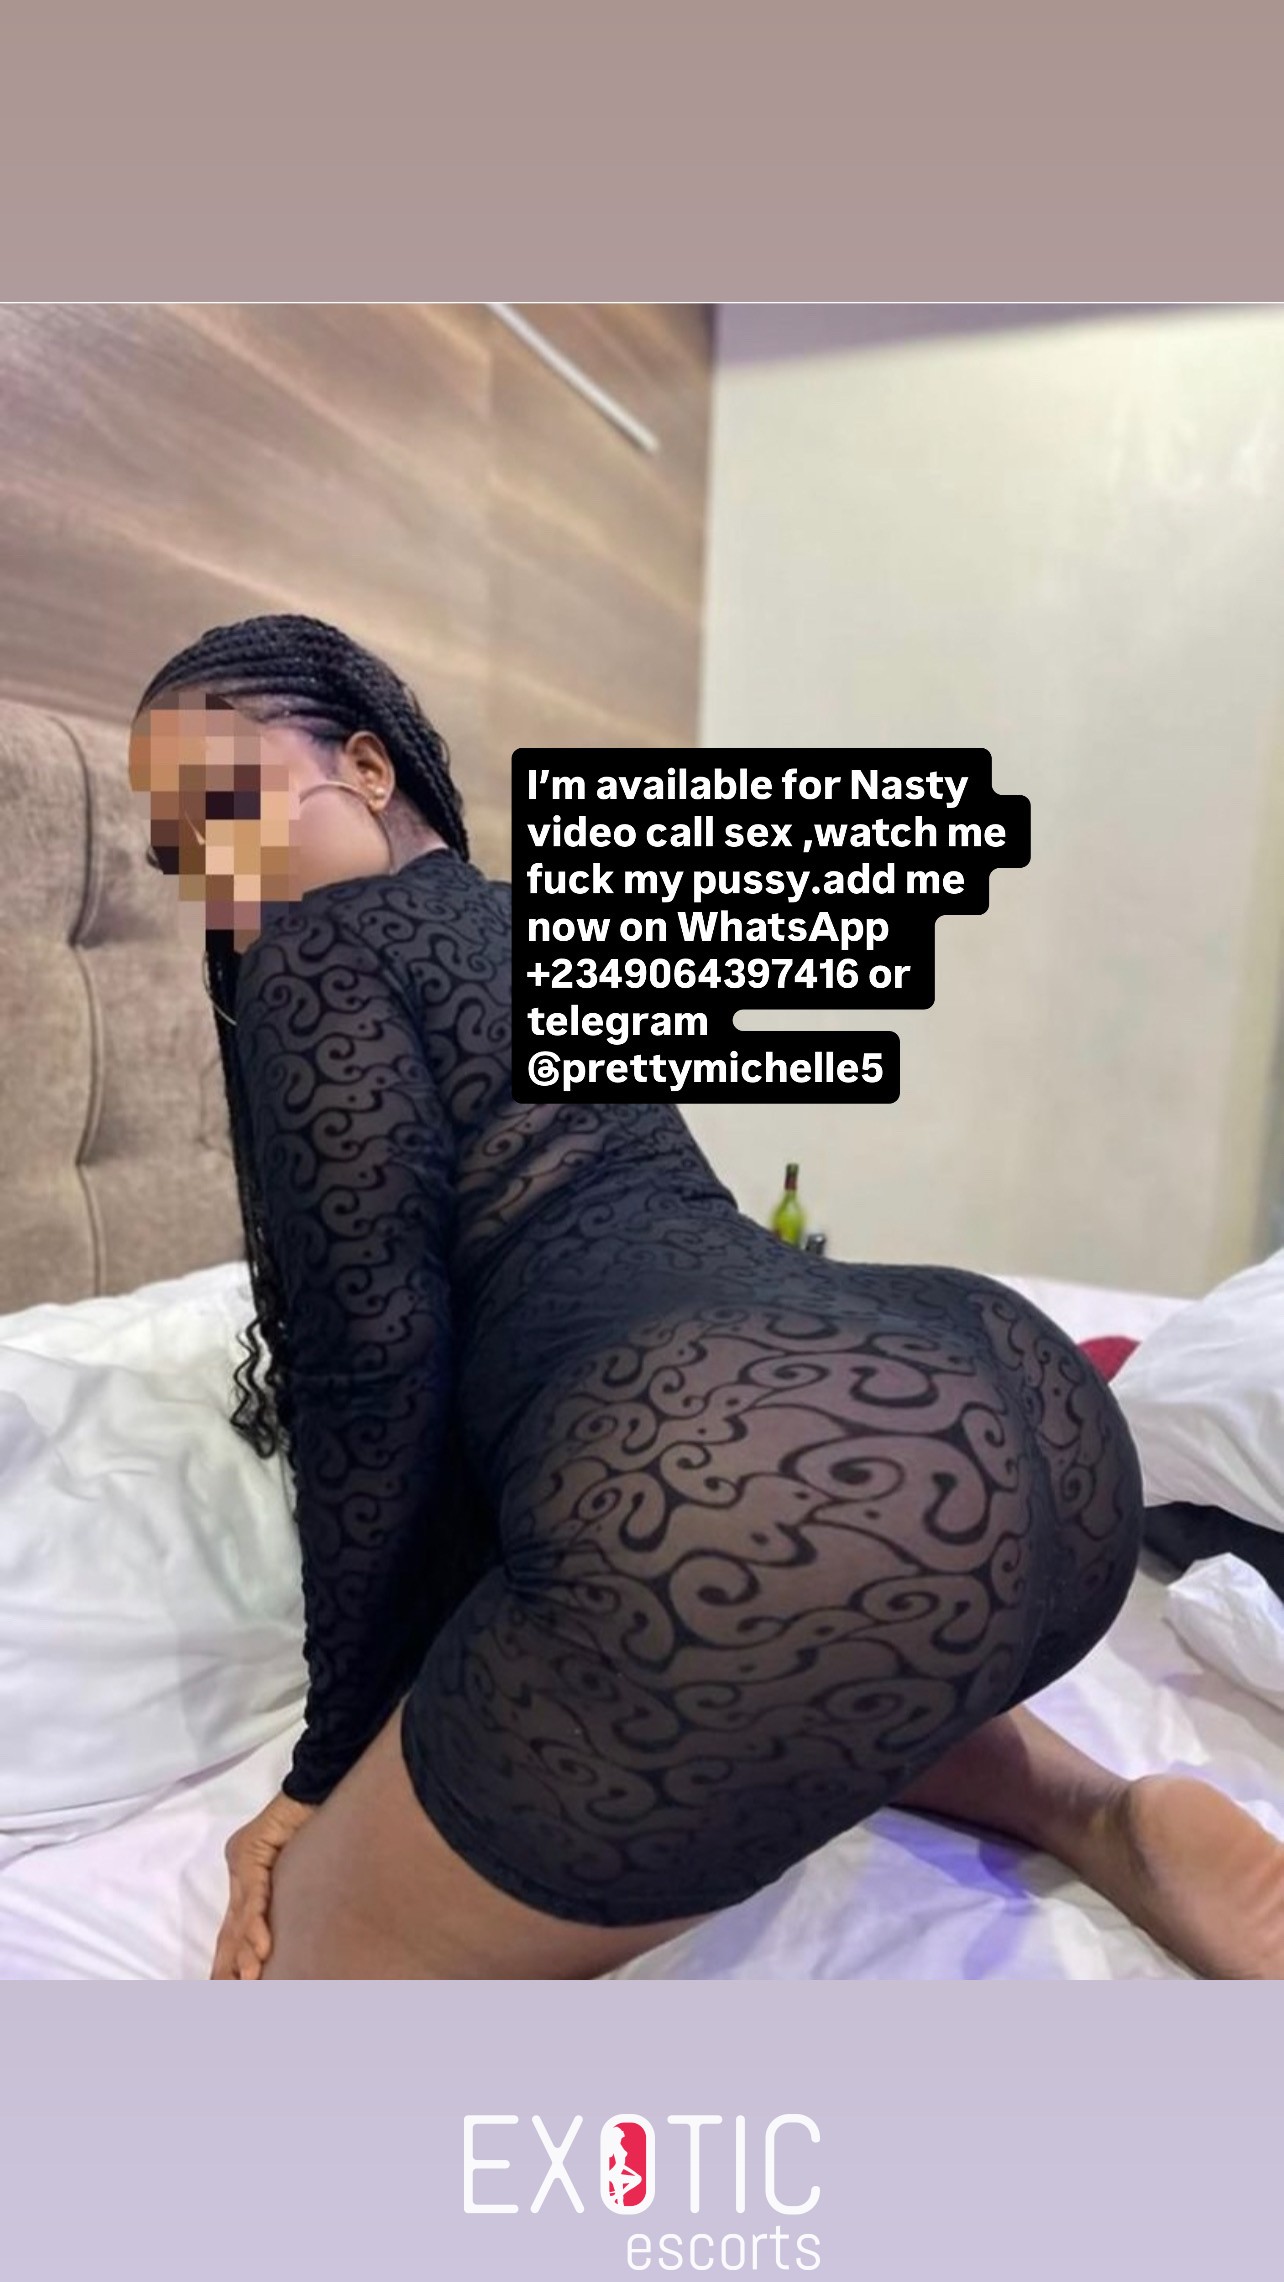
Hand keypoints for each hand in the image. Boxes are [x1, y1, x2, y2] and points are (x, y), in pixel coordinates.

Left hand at [211, 1790, 315, 1980]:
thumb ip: (283, 1899)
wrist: (318, 1787)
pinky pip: (255, 1893)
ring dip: (246, 1950)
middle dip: (228, 1963)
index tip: (228, 1989)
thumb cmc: (317, 1825)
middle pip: (229, 1925)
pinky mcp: (252, 1849)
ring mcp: (241, 1858)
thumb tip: (286, 1937)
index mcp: (247, 1874)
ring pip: (241, 1915)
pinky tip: (261, 1946)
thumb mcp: (296, 1872)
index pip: (234, 1924)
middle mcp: (238, 1867)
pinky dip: (257, 1922)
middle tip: (230, 1995)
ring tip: (250, 1979)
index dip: (230, 1958)